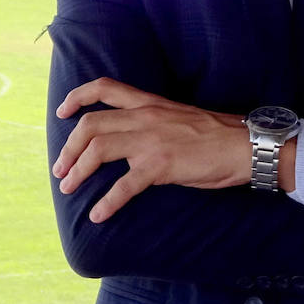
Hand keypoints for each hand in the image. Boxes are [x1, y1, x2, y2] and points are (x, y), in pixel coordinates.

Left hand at [53, 77, 248, 222]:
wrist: (243, 145)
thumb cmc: (214, 135)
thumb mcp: (177, 116)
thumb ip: (152, 121)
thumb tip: (130, 138)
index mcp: (148, 103)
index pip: (104, 88)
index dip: (77, 97)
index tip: (62, 111)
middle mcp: (145, 117)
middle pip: (91, 124)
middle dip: (69, 147)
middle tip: (60, 168)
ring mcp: (151, 140)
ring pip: (99, 150)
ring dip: (78, 171)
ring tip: (68, 188)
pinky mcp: (161, 165)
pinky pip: (124, 185)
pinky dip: (107, 202)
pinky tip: (98, 215)